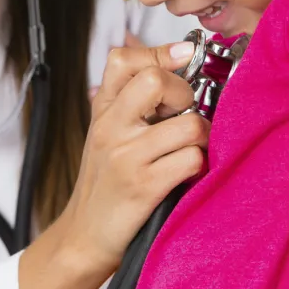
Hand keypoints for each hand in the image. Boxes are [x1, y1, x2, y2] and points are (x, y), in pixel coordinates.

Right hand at [60, 41, 209, 275]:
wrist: (86, 235)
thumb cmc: (106, 181)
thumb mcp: (106, 132)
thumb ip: (131, 98)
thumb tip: (178, 58)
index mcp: (102, 110)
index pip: (124, 59)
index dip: (161, 54)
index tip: (184, 60)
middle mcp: (110, 127)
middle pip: (156, 81)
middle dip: (186, 93)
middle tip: (183, 114)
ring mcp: (125, 157)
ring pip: (189, 126)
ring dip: (201, 138)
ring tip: (190, 149)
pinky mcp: (144, 187)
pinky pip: (191, 160)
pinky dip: (199, 166)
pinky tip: (186, 173)